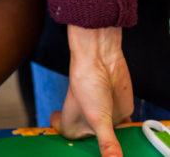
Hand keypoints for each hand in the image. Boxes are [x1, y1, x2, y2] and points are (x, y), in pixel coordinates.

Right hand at [51, 25, 132, 156]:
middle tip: (109, 156)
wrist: (100, 59)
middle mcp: (87, 126)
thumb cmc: (85, 82)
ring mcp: (105, 120)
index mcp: (72, 128)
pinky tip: (135, 142)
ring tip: (121, 153)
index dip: (81, 154)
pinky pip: (127, 132)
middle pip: (96, 149)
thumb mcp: (97, 118)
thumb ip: (108, 143)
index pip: (74, 149)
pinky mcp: (120, 114)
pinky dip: (131, 136)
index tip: (88, 155)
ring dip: (118, 147)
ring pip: (113, 141)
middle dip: (103, 154)